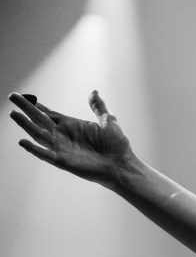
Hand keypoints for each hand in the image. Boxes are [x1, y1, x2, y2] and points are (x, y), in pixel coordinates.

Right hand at [9, 91, 132, 187]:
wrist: (122, 165)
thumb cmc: (117, 145)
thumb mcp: (108, 121)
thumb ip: (98, 107)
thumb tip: (93, 92)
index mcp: (73, 126)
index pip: (50, 114)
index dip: (37, 106)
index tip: (25, 96)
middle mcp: (64, 136)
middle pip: (40, 120)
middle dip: (26, 108)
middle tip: (12, 96)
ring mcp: (62, 148)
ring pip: (39, 134)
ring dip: (26, 125)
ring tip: (13, 114)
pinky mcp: (63, 161)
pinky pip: (45, 155)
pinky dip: (34, 149)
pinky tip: (23, 141)